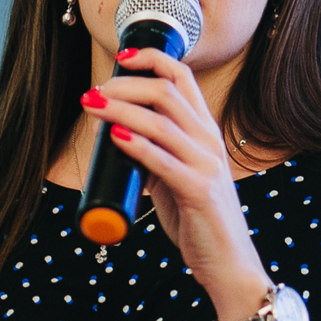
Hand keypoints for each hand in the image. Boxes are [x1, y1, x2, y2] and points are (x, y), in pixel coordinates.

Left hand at [81, 47, 272, 320]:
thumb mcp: (176, 178)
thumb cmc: (200, 220)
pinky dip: (137, 145)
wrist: (228, 263)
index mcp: (205, 132)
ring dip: (120, 109)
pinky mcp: (199, 191)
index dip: (152, 59)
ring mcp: (206, 165)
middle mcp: (209, 141)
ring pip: (161, 122)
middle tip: (94, 92)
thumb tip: (120, 136)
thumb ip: (156, 156)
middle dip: (125, 84)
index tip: (121, 57)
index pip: (183, 77)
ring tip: (92, 106)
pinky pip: (163, 161)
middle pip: (167, 91)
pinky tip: (116, 137)